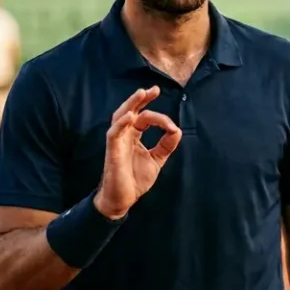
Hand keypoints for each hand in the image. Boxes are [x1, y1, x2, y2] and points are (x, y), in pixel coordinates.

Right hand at [93, 86, 182, 218]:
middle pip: (130, 111)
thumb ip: (166, 145)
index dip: (160, 118)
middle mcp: (125, 135)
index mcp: (134, 135)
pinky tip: (131, 116)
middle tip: (154, 90)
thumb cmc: (135, 179)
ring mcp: (117, 142)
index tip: (172, 128)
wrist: (124, 199)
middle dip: (141, 99)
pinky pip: (114, 133)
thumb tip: (176, 130)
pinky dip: (121, 124)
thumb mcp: (156, 160)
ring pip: (120, 117)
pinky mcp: (112, 151)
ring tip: (141, 94)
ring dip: (131, 104)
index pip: (145, 118)